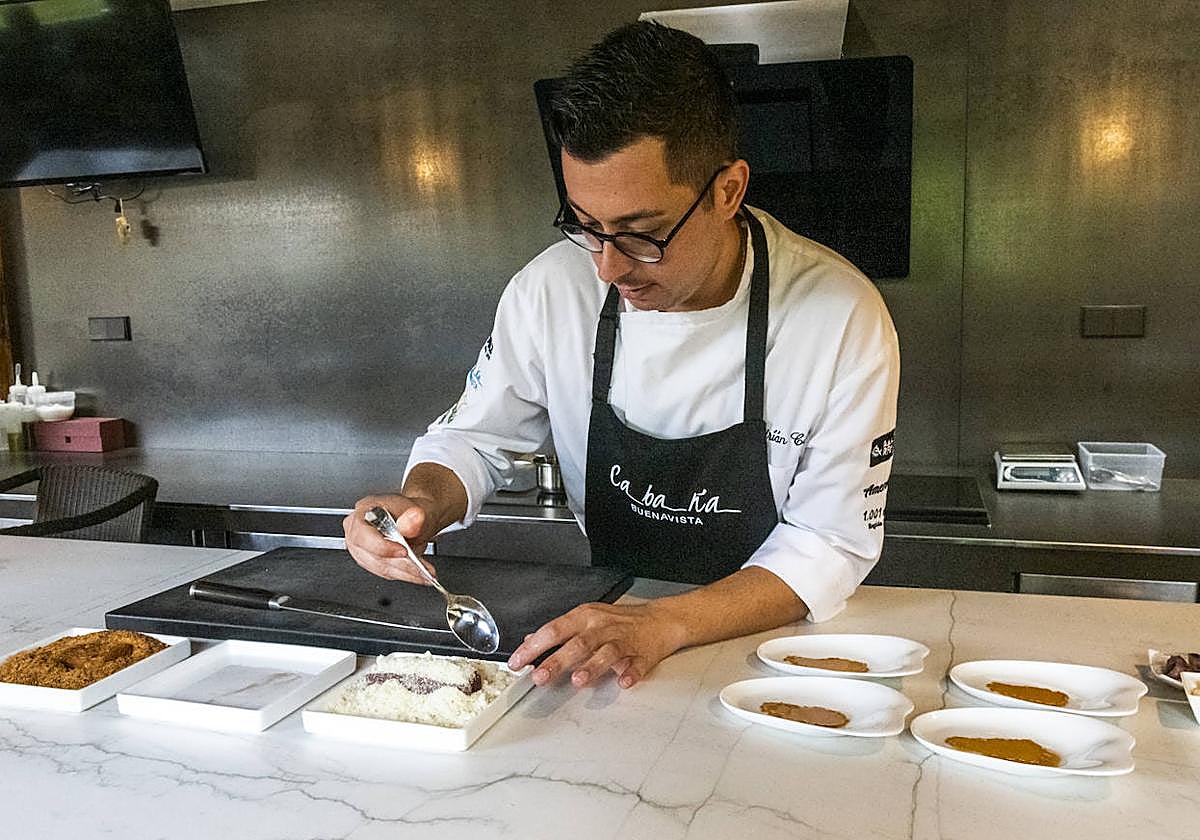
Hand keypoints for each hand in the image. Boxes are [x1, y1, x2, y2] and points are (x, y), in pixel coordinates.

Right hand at [343, 494, 438, 583]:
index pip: (363, 535)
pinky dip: (404, 574)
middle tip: (420, 567)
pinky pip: (385, 573)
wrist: (414, 520)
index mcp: (364, 512)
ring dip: (404, 572)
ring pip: (380, 567)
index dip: (382, 546)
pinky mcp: (370, 562)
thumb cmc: (410, 513)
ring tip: (423, 573)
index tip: (404, 551)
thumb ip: (415, 517)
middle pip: (373, 555)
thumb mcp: (419, 510)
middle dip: (400, 564)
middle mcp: (357, 531)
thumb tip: (413, 519)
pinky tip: (418, 574)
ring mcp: (361, 549)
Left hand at [507, 602, 688, 689]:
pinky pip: (637, 664)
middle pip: (578, 643)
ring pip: (606, 652)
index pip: (554, 630)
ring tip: (578, 681)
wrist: (660, 619)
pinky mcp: (643, 655)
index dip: (534, 647)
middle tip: (539, 676)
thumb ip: (559, 632)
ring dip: (592, 666)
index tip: (517, 662)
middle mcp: (603, 627)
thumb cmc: (620, 622)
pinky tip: (623, 681)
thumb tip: (530, 642)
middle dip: (557, 661)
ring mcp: (624, 641)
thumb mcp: (586, 619)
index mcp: (585, 617)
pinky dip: (630, 673)